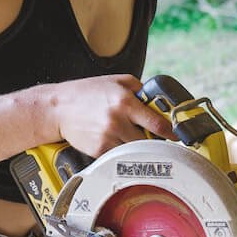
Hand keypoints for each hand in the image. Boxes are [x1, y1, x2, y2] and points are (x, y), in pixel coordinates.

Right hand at [47, 75, 172, 156]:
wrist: (58, 108)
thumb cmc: (87, 92)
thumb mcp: (117, 81)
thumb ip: (140, 89)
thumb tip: (158, 100)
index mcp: (125, 102)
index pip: (157, 123)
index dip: (171, 132)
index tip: (178, 136)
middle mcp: (118, 120)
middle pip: (149, 141)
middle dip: (155, 141)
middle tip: (157, 139)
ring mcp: (107, 137)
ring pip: (135, 150)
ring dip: (139, 148)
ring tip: (134, 139)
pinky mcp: (98, 150)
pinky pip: (119, 155)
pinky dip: (122, 152)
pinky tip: (117, 142)